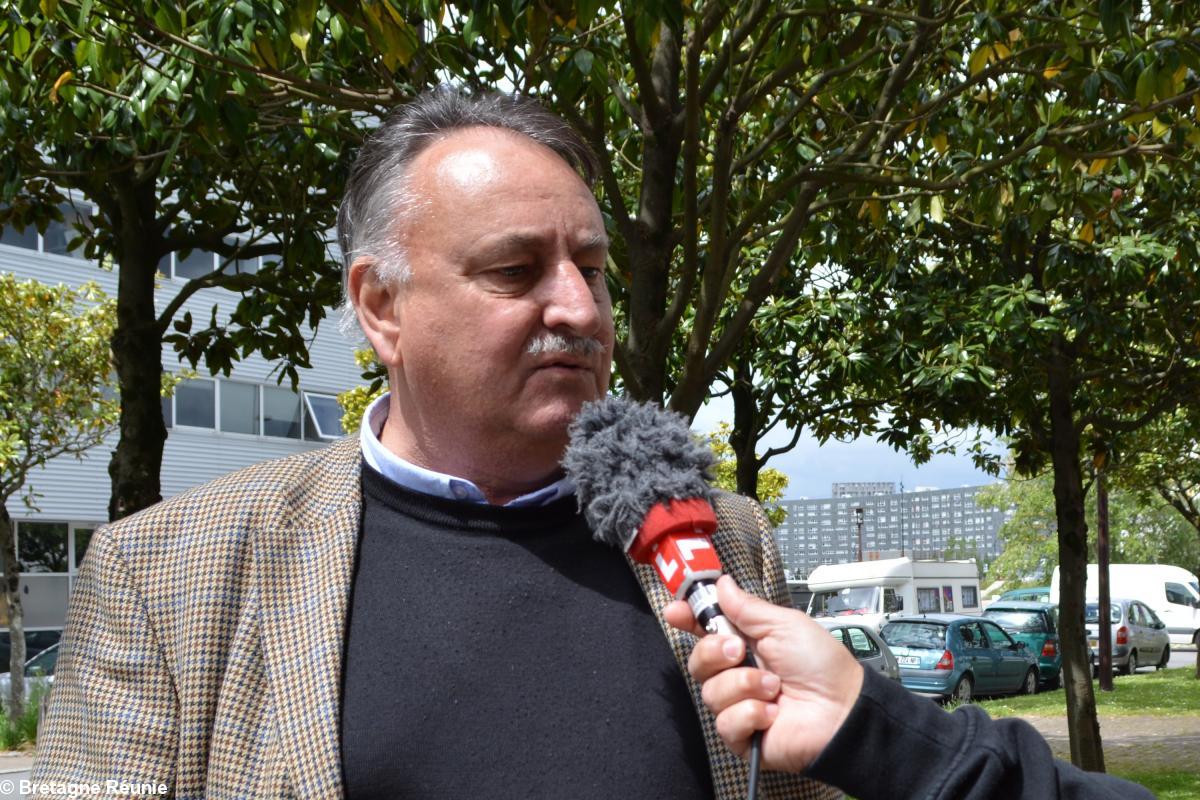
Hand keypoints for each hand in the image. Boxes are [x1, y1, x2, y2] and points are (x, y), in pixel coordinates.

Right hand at [664, 575, 863, 772]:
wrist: (843, 710)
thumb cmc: (821, 664)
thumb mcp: (784, 625)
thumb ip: (747, 608)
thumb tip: (722, 583)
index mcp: (745, 643)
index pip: (704, 629)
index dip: (687, 619)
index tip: (675, 611)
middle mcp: (737, 673)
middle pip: (697, 661)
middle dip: (715, 653)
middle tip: (741, 652)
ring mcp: (738, 705)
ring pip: (710, 692)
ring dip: (745, 686)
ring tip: (775, 688)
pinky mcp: (742, 736)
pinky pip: (725, 722)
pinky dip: (751, 714)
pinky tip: (773, 714)